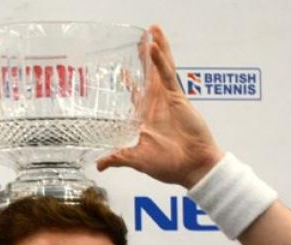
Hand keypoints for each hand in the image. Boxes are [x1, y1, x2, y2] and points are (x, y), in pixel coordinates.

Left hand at [96, 26, 223, 188]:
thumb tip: (99, 165)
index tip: (122, 70)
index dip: (130, 81)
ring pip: (161, 68)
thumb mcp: (136, 160)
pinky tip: (154, 47)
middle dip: (145, 56)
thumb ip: (118, 157)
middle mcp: (157, 105)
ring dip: (156, 49)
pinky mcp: (178, 98)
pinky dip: (161, 61)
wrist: (192, 168)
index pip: (137, 94)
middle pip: (149, 74)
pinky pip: (168, 75)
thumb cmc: (169, 165)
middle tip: (141, 37)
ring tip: (152, 30)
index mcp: (146, 118)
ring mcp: (168, 100)